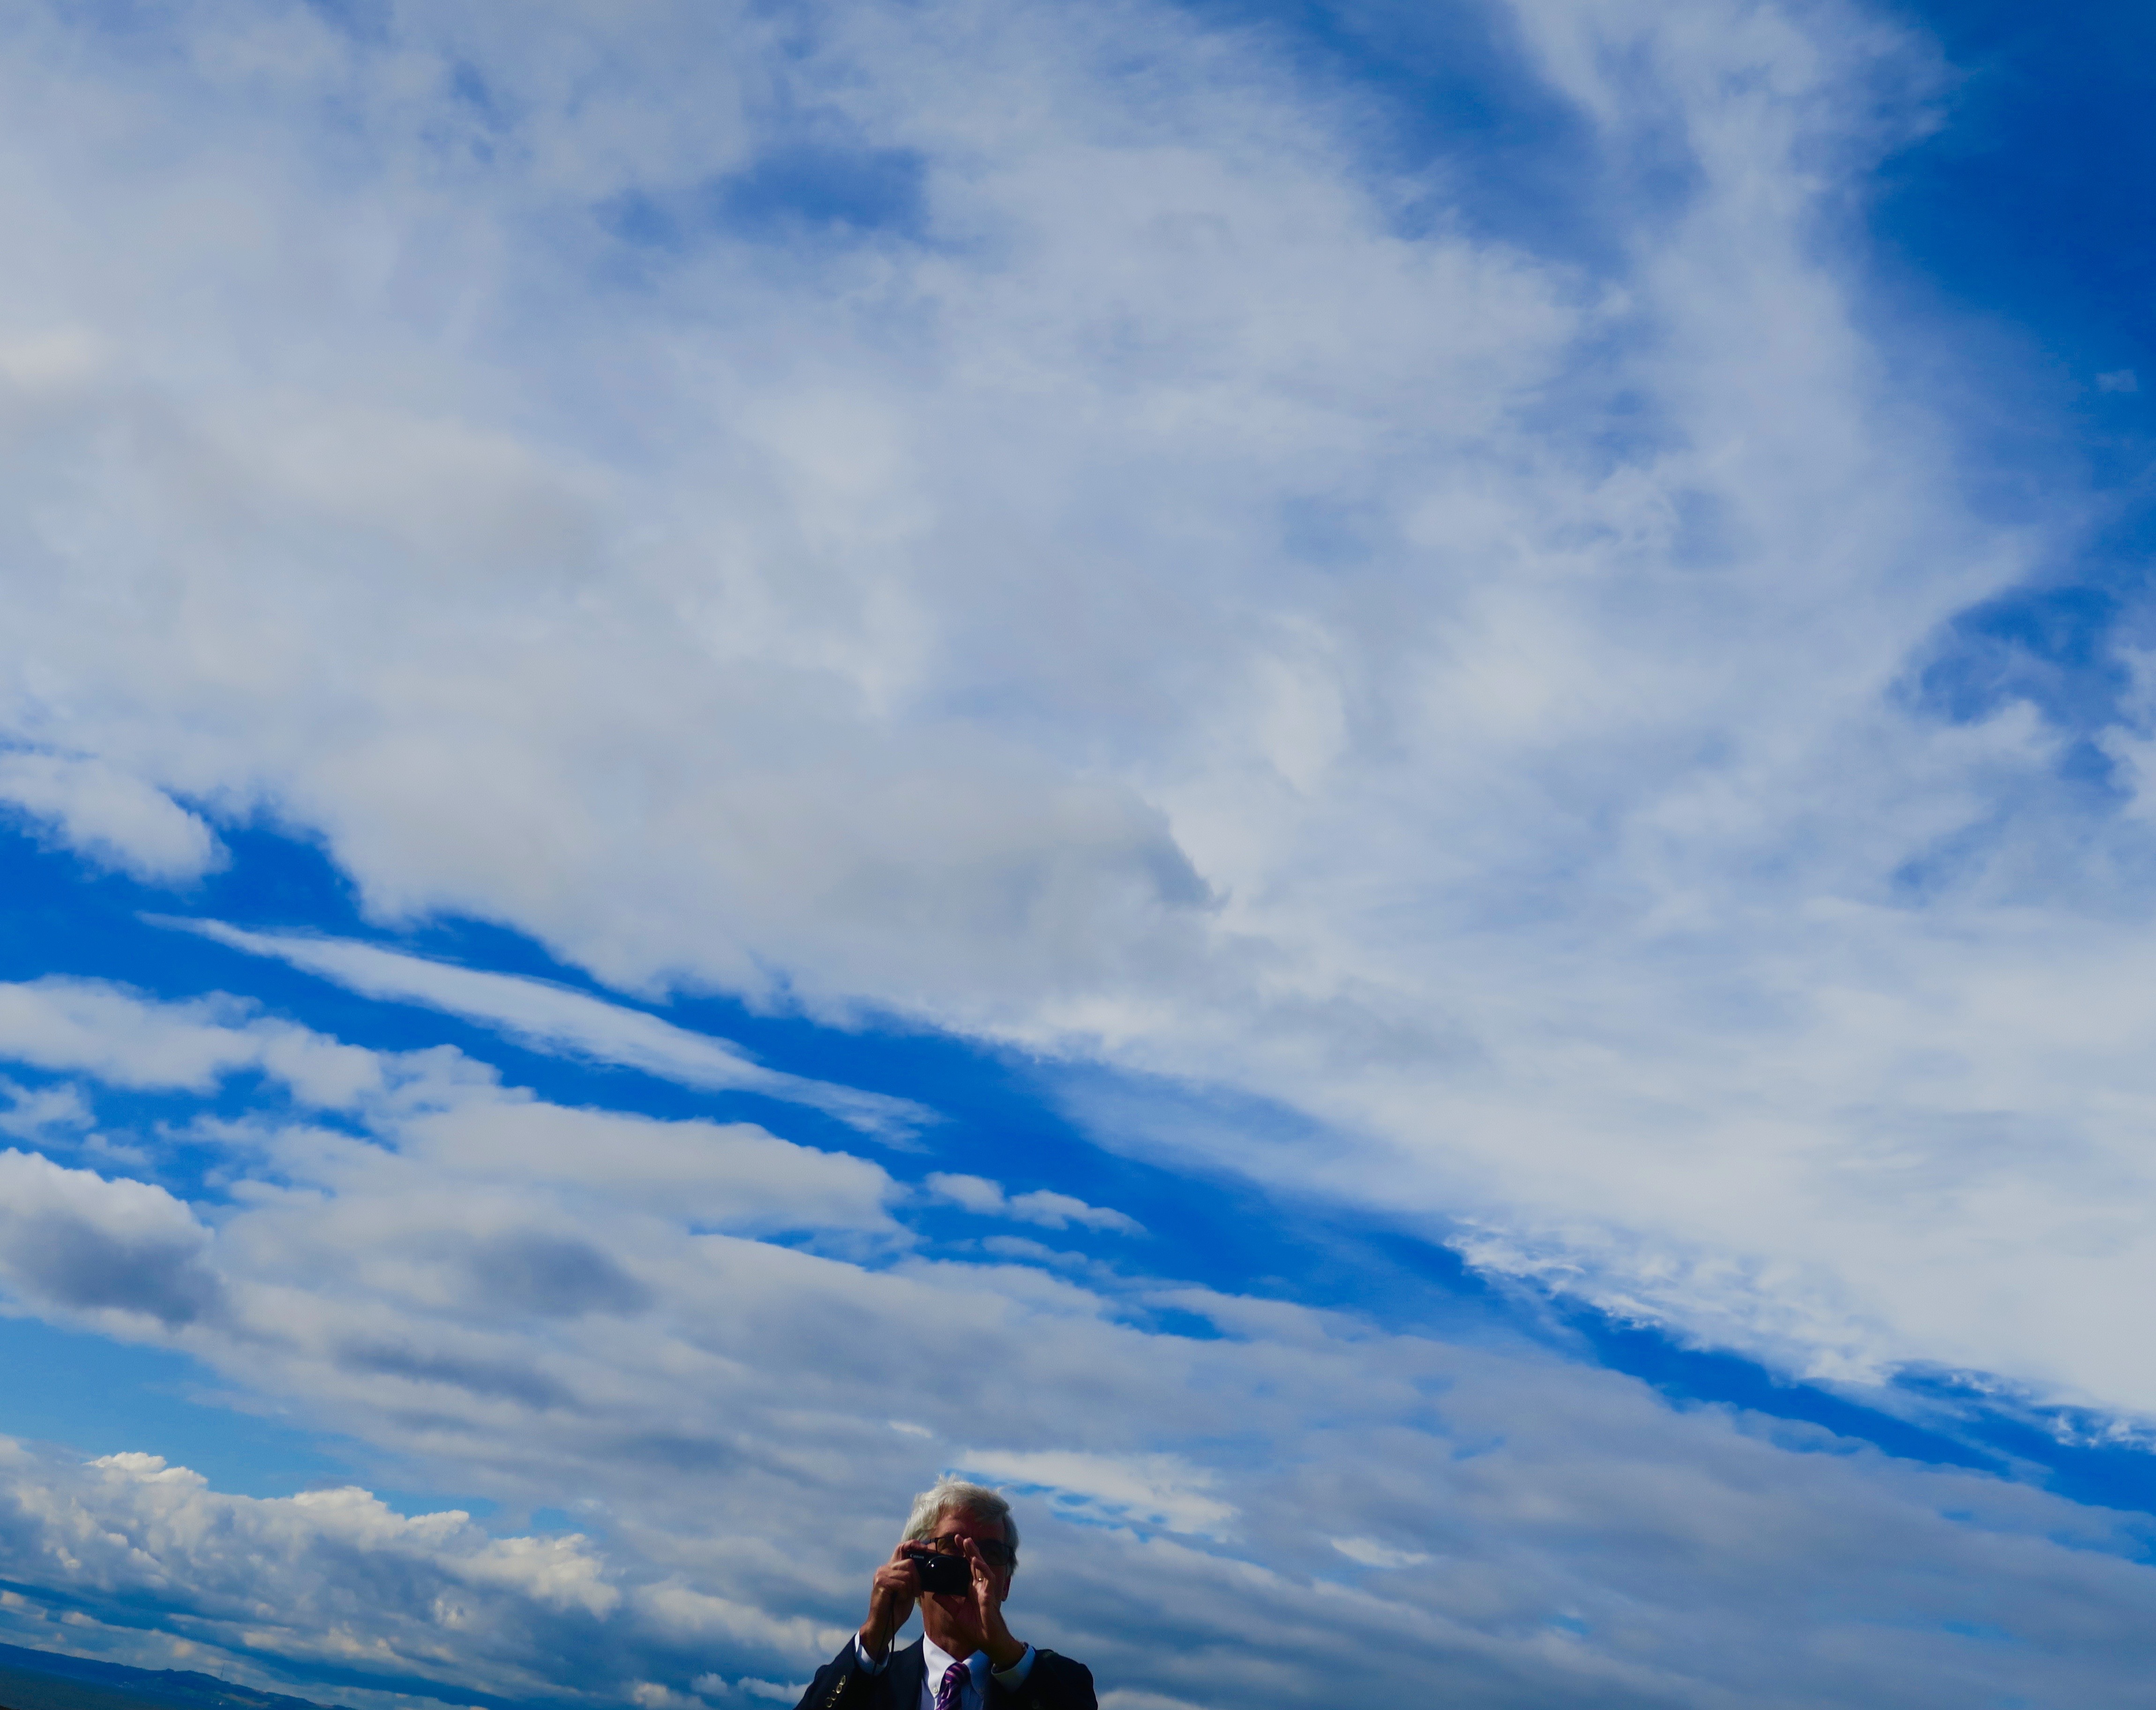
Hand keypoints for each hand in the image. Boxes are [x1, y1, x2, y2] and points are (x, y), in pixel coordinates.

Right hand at [858, 1545, 920, 1661]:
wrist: (883, 1626)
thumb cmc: (895, 1609)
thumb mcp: (908, 1589)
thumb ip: (913, 1576)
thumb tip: (927, 1564)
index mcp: (891, 1568)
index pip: (902, 1547)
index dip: (914, 1545)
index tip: (926, 1549)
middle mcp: (884, 1568)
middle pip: (910, 1562)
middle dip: (917, 1578)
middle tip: (915, 1592)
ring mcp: (881, 1575)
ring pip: (907, 1573)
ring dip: (911, 1588)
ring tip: (903, 1597)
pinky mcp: (881, 1583)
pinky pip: (903, 1583)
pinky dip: (905, 1593)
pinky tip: (898, 1600)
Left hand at [958, 1538, 1025, 1670]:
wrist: (987, 1640)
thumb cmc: (975, 1627)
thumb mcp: (956, 1613)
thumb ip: (947, 1602)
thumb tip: (934, 1593)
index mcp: (971, 1589)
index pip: (965, 1569)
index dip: (960, 1557)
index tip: (951, 1546)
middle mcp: (979, 1586)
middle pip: (973, 1563)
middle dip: (967, 1549)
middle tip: (958, 1537)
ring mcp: (985, 1588)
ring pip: (980, 1566)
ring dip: (974, 1553)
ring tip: (967, 1541)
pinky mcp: (990, 1593)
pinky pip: (987, 1577)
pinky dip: (981, 1568)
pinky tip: (975, 1560)